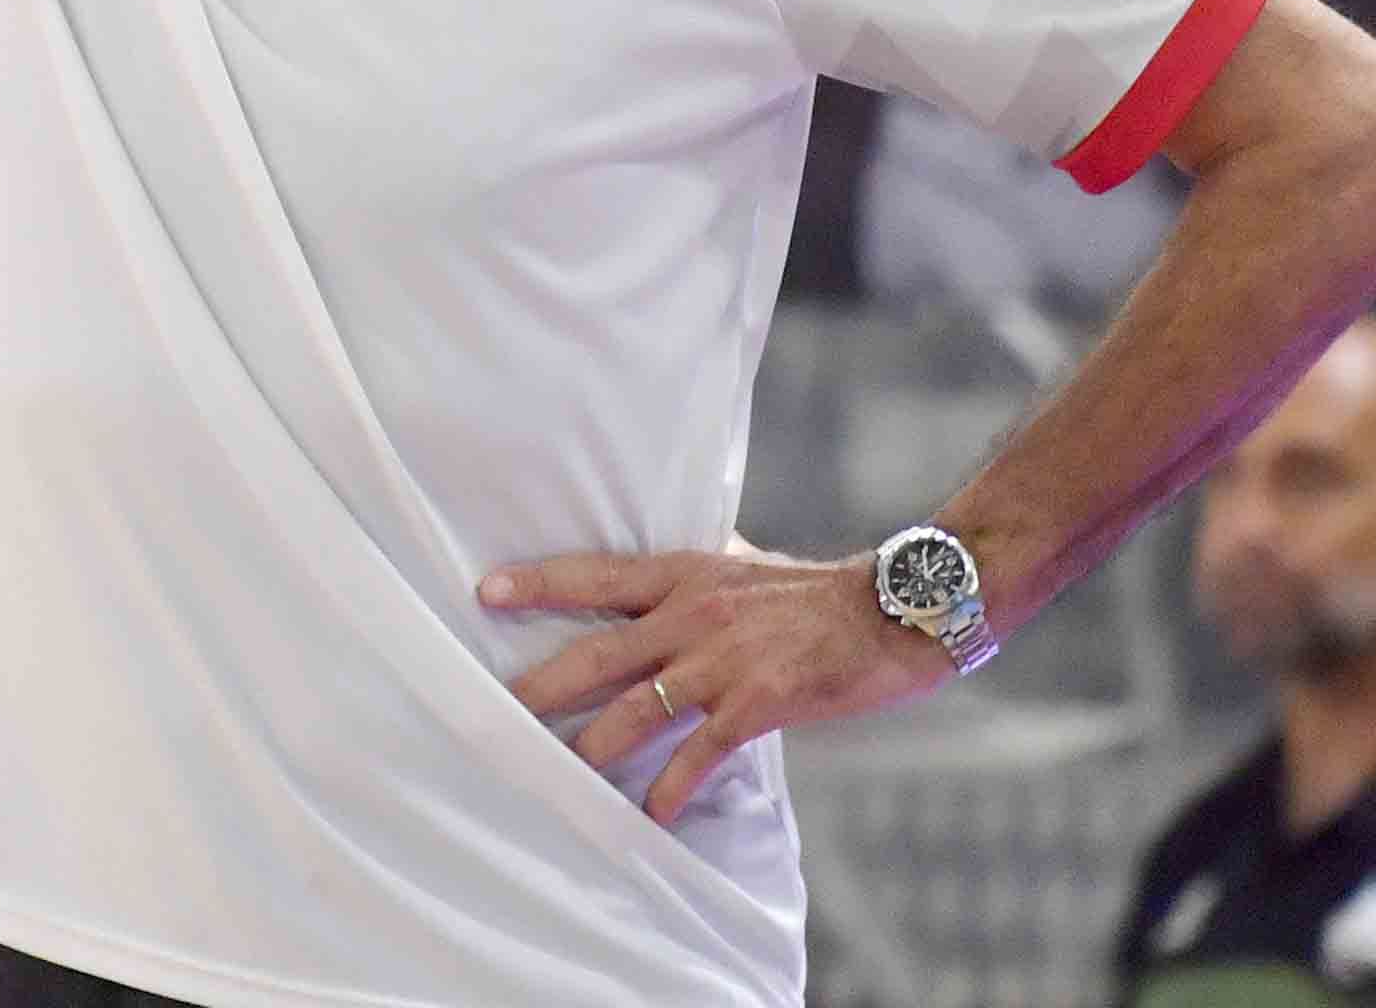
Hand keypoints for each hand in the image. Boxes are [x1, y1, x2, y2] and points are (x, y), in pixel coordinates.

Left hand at [482, 546, 955, 822]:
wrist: (891, 611)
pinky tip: (653, 814)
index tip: (484, 591)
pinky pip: (699, 753)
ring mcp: (721, 661)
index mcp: (683, 575)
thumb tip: (662, 559)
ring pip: (636, 711)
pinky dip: (672, 787)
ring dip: (593, 748)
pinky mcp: (756, 703)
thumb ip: (696, 567)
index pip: (595, 575)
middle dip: (541, 685)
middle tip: (493, 709)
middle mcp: (691, 614)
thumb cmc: (814, 592)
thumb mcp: (742, 562)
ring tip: (557, 774)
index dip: (538, 583)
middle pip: (596, 652)